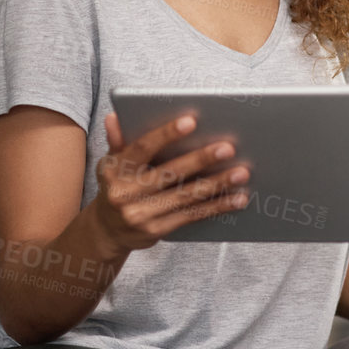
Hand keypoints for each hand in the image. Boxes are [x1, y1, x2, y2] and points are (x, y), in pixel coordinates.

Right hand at [95, 111, 250, 251]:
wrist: (106, 231)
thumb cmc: (116, 188)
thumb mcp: (110, 164)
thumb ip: (118, 141)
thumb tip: (114, 116)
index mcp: (115, 170)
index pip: (142, 148)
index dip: (166, 135)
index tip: (191, 121)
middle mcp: (125, 193)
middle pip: (169, 173)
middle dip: (200, 159)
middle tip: (227, 148)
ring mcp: (140, 214)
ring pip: (185, 196)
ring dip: (217, 184)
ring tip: (241, 172)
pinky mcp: (156, 230)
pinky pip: (191, 215)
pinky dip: (216, 207)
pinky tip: (236, 199)